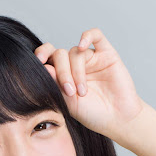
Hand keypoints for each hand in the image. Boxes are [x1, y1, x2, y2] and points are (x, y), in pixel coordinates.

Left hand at [34, 28, 144, 143]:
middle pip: (60, 54)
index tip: (37, 62)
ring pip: (76, 52)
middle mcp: (75, 65)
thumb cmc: (93, 115)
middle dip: (63, 72)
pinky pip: (95, 35)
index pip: (48, 58)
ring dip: (77, 71)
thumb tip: (43, 66)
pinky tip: (82, 44)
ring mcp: (91, 58)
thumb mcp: (69, 103)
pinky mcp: (106, 54)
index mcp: (63, 75)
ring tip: (83, 92)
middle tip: (70, 92)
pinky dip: (87, 36)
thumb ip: (55, 85)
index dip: (41, 56)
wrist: (117, 119)